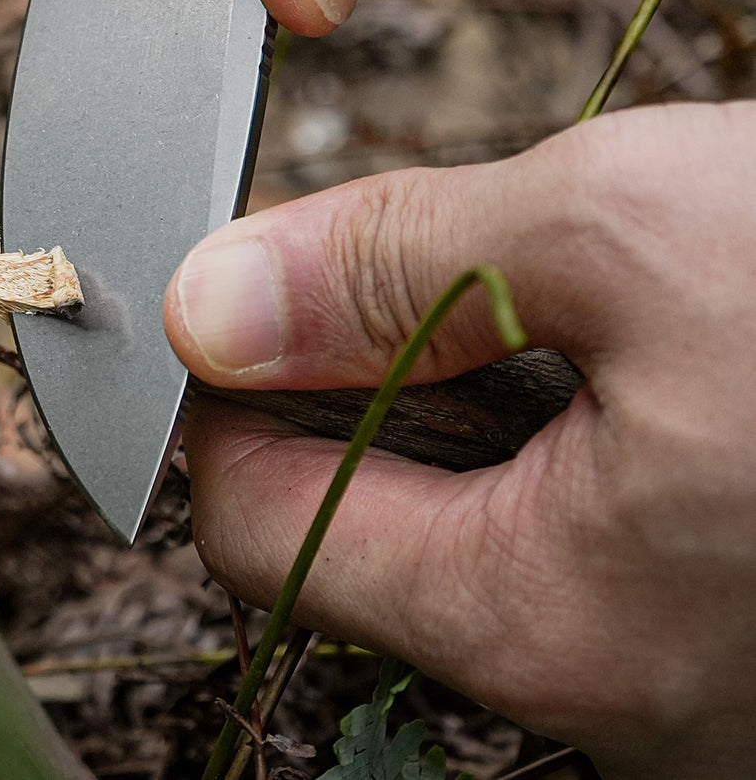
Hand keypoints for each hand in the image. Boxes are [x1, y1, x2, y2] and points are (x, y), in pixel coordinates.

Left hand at [163, 102, 755, 778]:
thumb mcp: (623, 233)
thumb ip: (390, 270)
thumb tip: (210, 300)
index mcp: (545, 620)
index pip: (261, 530)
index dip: (216, 403)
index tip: (221, 294)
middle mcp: (605, 680)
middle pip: (363, 522)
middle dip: (346, 376)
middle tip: (385, 255)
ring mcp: (678, 660)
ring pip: (472, 512)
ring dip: (456, 384)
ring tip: (533, 281)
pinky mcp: (735, 609)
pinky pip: (578, 517)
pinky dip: (551, 413)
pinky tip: (616, 333)